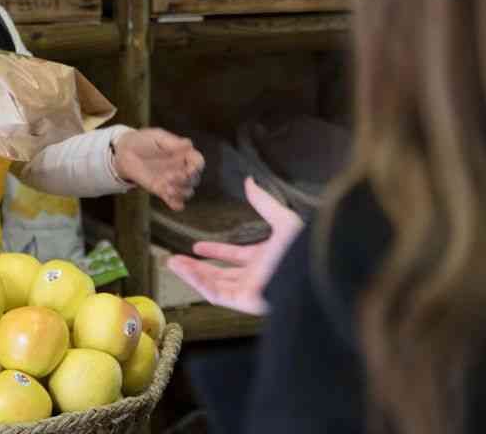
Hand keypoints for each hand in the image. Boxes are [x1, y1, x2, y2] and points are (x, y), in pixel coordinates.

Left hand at [113, 128, 204, 211]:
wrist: (124, 153)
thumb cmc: (142, 141)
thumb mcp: (156, 137)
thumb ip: (172, 142)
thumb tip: (189, 144)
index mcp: (183, 154)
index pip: (198, 162)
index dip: (197, 167)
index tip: (188, 169)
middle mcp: (181, 168)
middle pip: (195, 179)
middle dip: (186, 180)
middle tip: (170, 176)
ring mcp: (172, 181)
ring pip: (188, 192)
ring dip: (181, 192)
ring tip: (165, 187)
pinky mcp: (162, 191)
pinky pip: (176, 203)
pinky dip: (176, 204)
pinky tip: (167, 196)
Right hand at [165, 177, 303, 314]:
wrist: (314, 273)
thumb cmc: (304, 248)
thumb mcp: (283, 220)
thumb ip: (263, 202)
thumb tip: (249, 182)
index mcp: (266, 259)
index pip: (235, 257)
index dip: (216, 251)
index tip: (197, 247)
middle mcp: (257, 277)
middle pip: (221, 274)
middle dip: (197, 267)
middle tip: (175, 259)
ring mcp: (251, 291)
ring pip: (214, 285)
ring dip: (192, 275)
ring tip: (172, 263)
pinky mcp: (245, 303)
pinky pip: (216, 295)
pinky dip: (198, 283)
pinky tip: (184, 270)